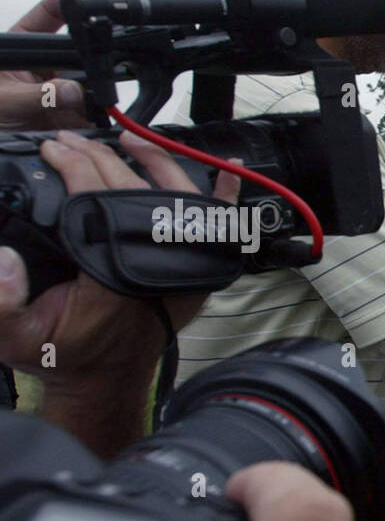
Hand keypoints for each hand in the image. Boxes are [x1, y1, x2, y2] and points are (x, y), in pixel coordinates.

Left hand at [0, 0, 89, 130]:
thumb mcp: (6, 101)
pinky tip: (92, 119)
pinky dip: (100, 116)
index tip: (84, 9)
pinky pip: (95, 112)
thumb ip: (38, 95)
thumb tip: (73, 90)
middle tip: (84, 78)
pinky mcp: (73, 115)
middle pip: (77, 51)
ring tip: (83, 107)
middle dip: (88, 62)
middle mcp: (46, 65)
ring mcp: (61, 90)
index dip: (65, 6)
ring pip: (90, 83)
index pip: (47, 15)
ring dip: (93, 94)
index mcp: (23, 47)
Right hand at [0, 130, 238, 386]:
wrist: (102, 380)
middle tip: (71, 143)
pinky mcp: (189, 270)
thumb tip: (1, 257)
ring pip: (174, 199)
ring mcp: (176, 265)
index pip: (95, 200)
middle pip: (131, 191)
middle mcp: (150, 265)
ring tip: (128, 140)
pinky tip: (225, 173)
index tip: (55, 151)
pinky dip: (221, 197)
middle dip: (99, 157)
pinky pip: (212, 227)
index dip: (74, 167)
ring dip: (153, 162)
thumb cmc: (64, 354)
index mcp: (109, 275)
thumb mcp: (15, 336)